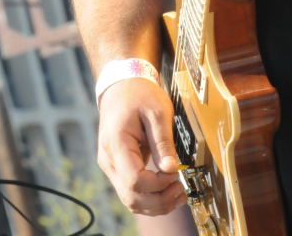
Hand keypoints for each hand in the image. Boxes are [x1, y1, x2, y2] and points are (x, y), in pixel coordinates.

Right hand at [97, 77, 185, 215]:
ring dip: (155, 204)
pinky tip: (167, 191)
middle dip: (158, 201)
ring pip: (130, 199)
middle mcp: (109, 160)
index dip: (157, 184)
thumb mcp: (157, 111)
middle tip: (181, 191)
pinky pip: (131, 191)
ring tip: (178, 194)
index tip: (176, 175)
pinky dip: (149, 197)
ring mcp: (111, 166)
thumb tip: (172, 169)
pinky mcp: (117, 167)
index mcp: (117, 144)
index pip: (134, 179)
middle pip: (131, 196)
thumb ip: (163, 141)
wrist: (121, 87)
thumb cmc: (139, 95)